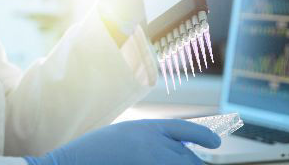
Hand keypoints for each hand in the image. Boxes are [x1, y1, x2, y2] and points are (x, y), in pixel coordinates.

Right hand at [24, 119, 220, 164]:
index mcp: (149, 127)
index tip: (216, 143)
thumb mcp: (129, 134)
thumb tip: (182, 152)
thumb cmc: (98, 150)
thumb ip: (155, 139)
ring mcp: (152, 164)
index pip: (187, 130)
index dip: (205, 136)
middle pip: (190, 159)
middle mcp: (155, 145)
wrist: (72, 164)